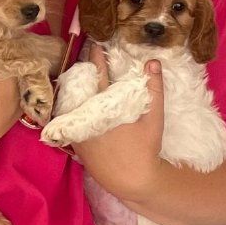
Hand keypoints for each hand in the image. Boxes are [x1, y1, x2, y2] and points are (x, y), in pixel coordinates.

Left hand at [73, 53, 165, 205]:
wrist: (133, 181)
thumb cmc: (145, 149)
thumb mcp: (154, 119)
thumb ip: (154, 89)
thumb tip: (153, 62)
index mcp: (106, 108)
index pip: (100, 76)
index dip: (97, 59)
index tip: (95, 43)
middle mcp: (88, 117)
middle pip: (83, 87)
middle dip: (85, 70)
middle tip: (86, 53)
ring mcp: (80, 131)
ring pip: (74, 103)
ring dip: (78, 89)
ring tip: (81, 75)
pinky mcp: (76, 144)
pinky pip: (71, 121)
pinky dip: (73, 109)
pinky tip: (77, 101)